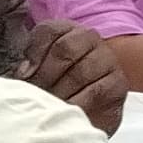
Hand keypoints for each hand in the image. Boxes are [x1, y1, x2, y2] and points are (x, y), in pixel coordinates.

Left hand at [17, 19, 126, 133]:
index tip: (23, 76)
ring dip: (60, 93)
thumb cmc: (60, 87)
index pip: (48, 31)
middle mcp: (90, 38)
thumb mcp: (40, 71)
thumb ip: (30, 65)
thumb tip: (25, 73)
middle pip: (63, 50)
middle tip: (36, 96)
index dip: (34, 54)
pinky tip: (67, 112)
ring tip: (49, 107)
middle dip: (45, 77)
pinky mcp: (118, 84)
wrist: (91, 109)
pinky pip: (95, 92)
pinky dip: (77, 104)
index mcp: (67, 30)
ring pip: (79, 72)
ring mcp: (107, 59)